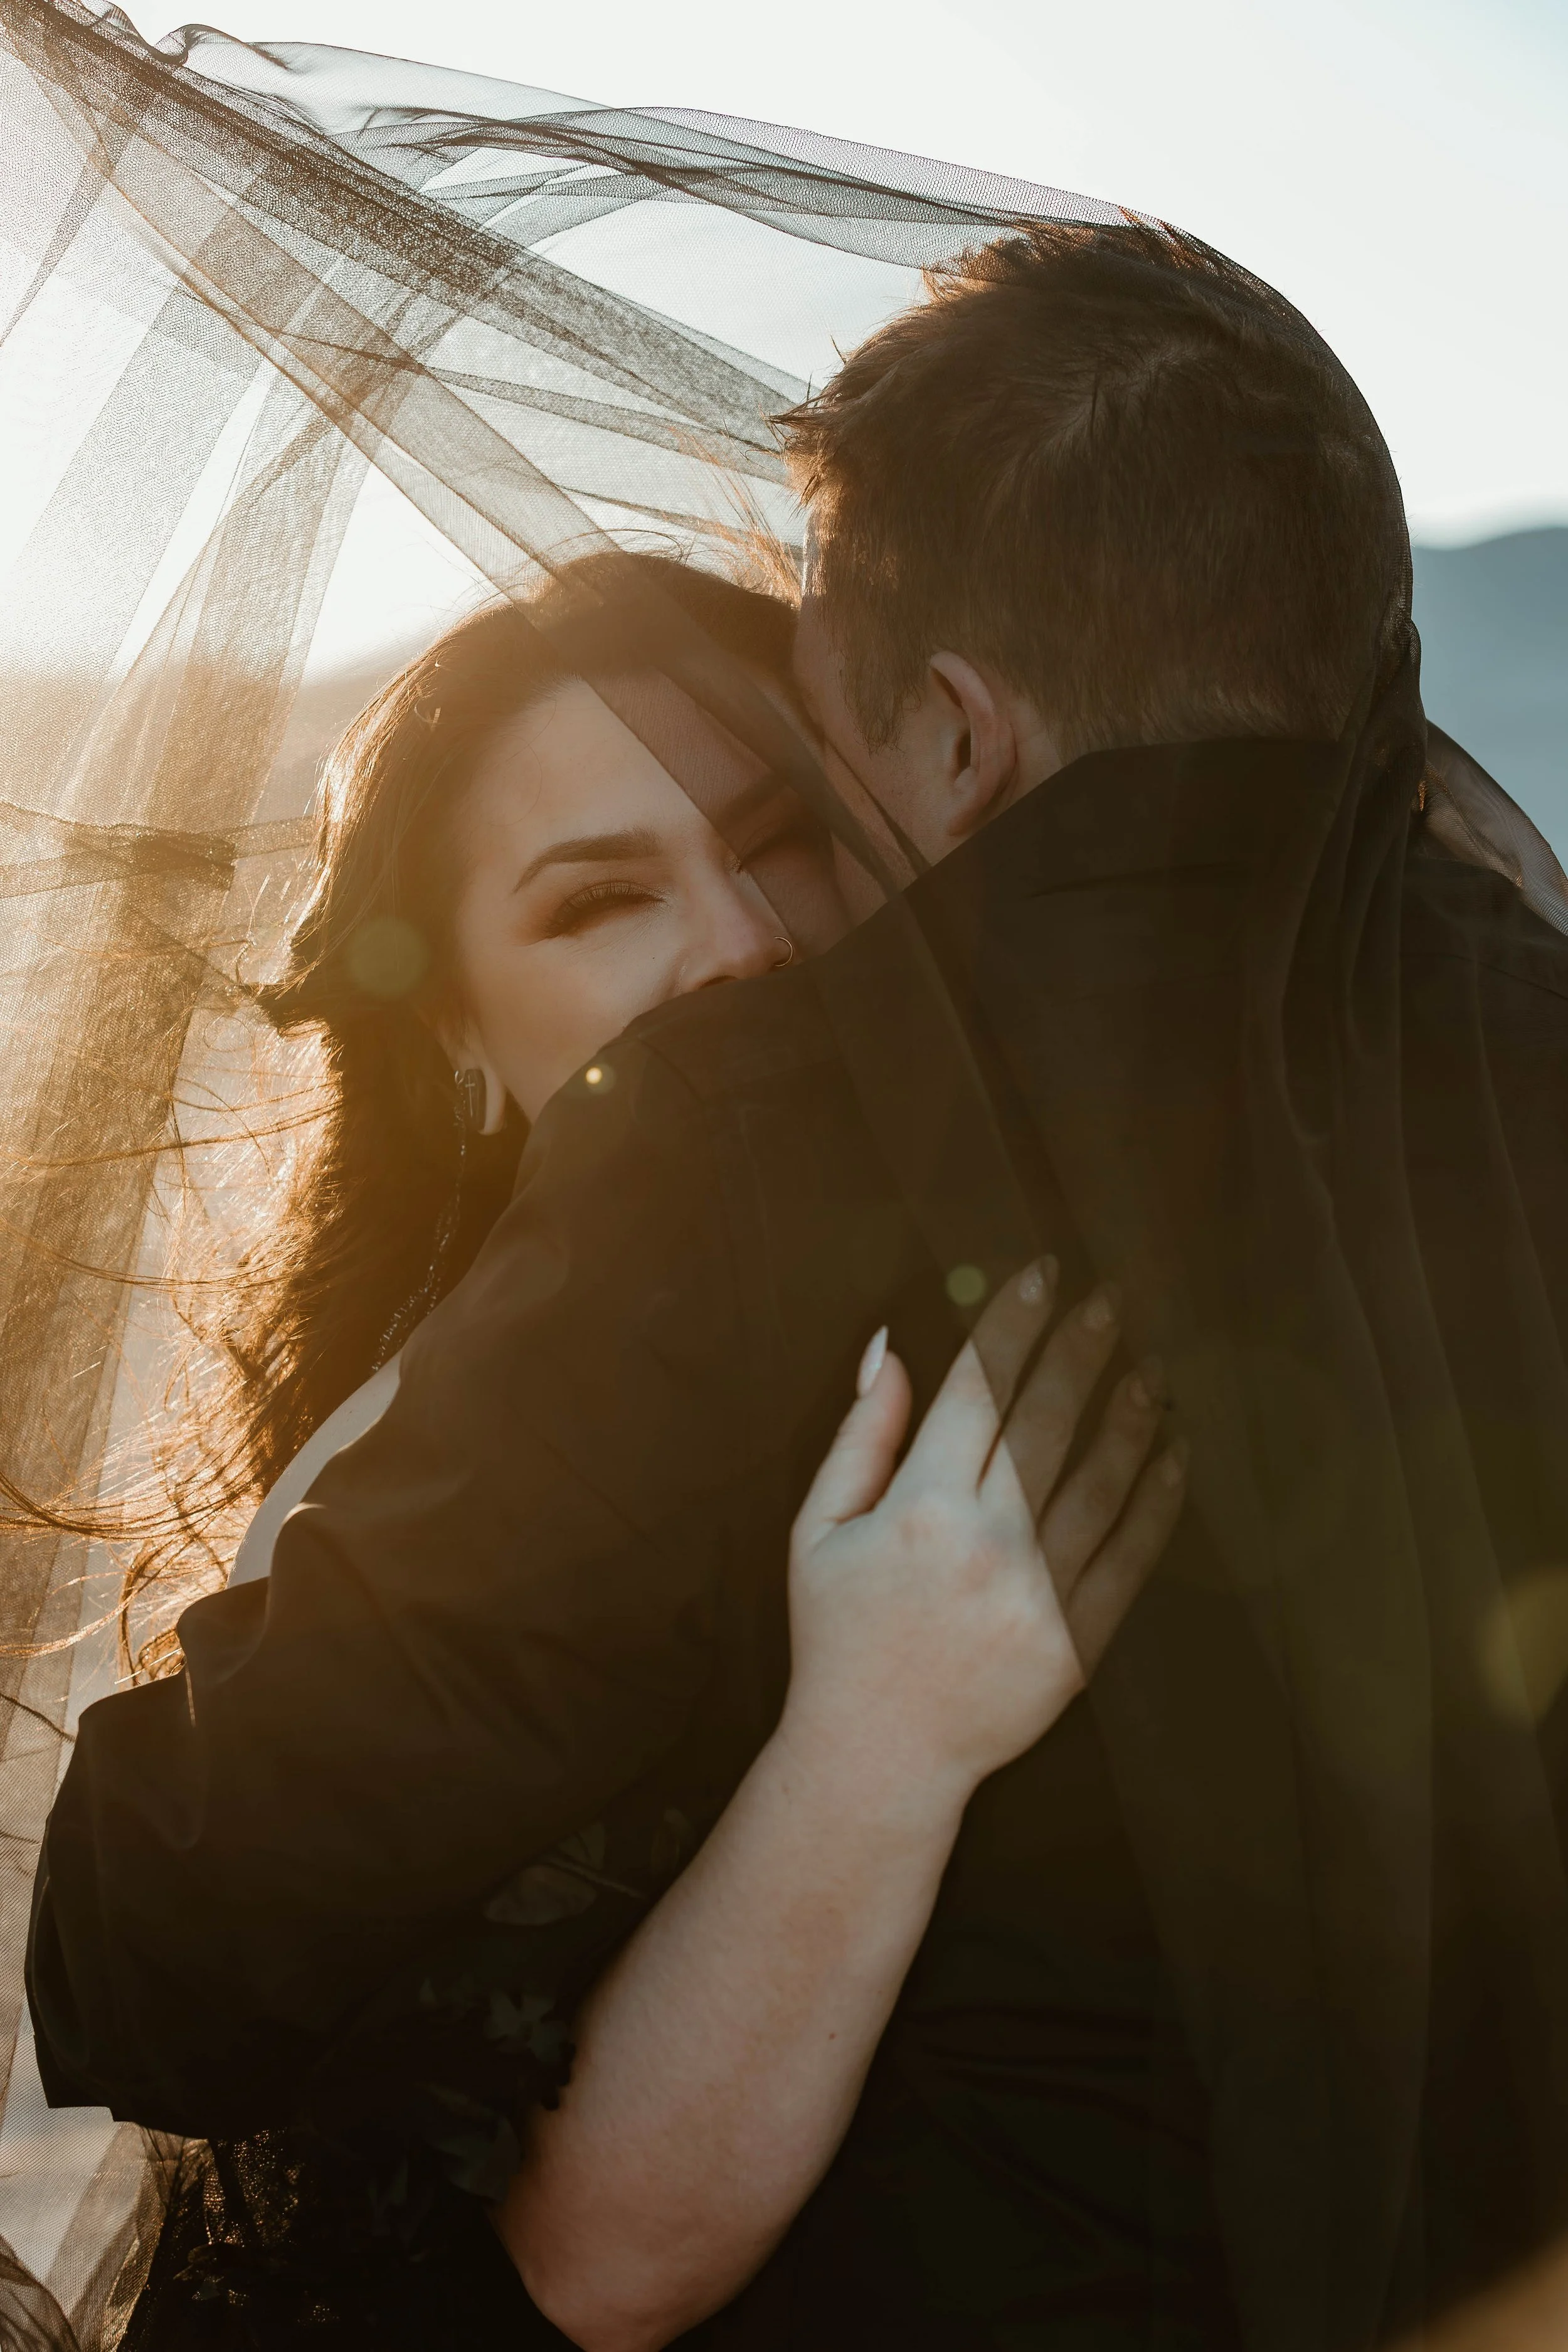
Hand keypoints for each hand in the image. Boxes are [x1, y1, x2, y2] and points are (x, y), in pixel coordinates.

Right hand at [781, 1259, 1185, 1812]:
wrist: (877, 1757)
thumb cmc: (839, 1635)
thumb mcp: (818, 1529)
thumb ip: (860, 1436)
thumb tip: (890, 1348)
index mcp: (916, 1508)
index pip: (979, 1389)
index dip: (1014, 1323)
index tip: (1043, 1276)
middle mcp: (983, 1544)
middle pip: (1047, 1420)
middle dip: (1083, 1349)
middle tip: (1112, 1302)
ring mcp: (1037, 1595)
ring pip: (1102, 1481)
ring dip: (1132, 1415)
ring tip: (1152, 1369)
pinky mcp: (1077, 1641)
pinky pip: (1131, 1555)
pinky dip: (1158, 1499)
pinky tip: (1172, 1455)